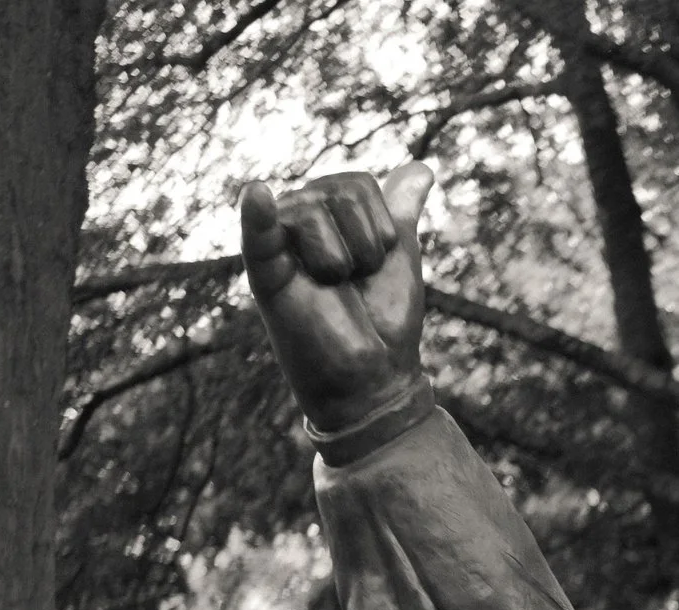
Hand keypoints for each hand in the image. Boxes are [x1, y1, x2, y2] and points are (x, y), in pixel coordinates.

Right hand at [240, 163, 433, 432]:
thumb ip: (400, 211)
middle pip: (337, 191)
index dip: (383, 224)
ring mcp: (279, 246)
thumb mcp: (399, 256)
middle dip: (366, 239)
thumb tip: (421, 167)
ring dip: (342, 257)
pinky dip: (257, 213)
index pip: (359, 183)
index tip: (381, 259)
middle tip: (357, 277)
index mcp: (329, 215)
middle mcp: (299, 223)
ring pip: (312, 210)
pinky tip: (256, 194)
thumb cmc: (385, 316)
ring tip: (335, 286)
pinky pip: (259, 234)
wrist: (375, 373)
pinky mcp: (265, 275)